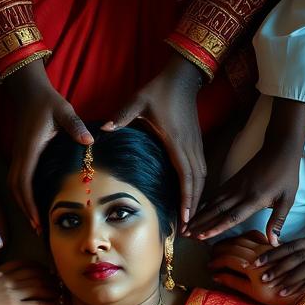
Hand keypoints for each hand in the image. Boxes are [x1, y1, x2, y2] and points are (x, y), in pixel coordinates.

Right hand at [0, 261, 58, 304]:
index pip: (24, 264)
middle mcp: (8, 280)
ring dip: (53, 290)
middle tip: (57, 282)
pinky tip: (56, 304)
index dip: (38, 266)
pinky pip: (38, 304)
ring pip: (40, 287)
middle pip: (36, 274)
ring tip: (59, 293)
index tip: (45, 270)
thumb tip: (5, 283)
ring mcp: (13, 294)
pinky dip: (50, 303)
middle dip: (49, 278)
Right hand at [4, 60, 91, 230]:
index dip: (29, 202)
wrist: (29, 91)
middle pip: (16, 190)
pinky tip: (33, 205)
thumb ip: (75, 125)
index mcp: (30, 150)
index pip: (24, 182)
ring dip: (23, 205)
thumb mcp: (63, 110)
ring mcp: (18, 156)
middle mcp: (20, 156)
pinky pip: (18, 180)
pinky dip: (24, 196)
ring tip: (35, 223)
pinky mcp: (20, 156)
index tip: (37, 219)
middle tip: (38, 230)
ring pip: (14, 187)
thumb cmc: (47, 102)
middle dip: (26, 210)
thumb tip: (89, 141)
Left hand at [103, 54, 206, 228]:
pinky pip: (200, 171)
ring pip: (201, 178)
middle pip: (196, 184)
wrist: (182, 78)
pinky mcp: (197, 144)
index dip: (186, 199)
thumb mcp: (138, 101)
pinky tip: (191, 197)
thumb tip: (103, 130)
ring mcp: (196, 146)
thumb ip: (121, 116)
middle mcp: (190, 148)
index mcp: (176, 142)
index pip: (185, 177)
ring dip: (197, 198)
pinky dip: (197, 187)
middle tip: (186, 227)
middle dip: (193, 206)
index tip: (184, 218)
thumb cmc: (159, 90)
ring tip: (190, 218)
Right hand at [188, 140, 302, 242]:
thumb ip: (277, 221)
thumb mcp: (287, 199)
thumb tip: (274, 243)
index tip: (202, 236)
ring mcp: (234, 186)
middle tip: (186, 234)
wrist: (279, 148)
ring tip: (186, 226)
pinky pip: (215, 195)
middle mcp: (240, 194)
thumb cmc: (285, 175)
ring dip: (199, 215)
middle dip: (200, 223)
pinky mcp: (232, 181)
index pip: (232, 217)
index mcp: (254, 199)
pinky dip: (204, 204)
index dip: (216, 227)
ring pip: (213, 203)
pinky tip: (196, 211)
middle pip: (216, 211)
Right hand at [207, 232, 302, 304]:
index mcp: (251, 265)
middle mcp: (258, 252)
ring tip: (222, 247)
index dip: (216, 261)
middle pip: (233, 245)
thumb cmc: (278, 296)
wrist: (303, 290)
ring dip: (230, 241)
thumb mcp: (253, 293)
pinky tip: (241, 242)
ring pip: (243, 238)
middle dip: (220, 249)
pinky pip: (255, 235)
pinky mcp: (273, 245)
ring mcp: (266, 247)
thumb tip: (216, 276)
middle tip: (211, 254)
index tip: (209, 265)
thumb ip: (233, 282)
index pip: (228, 258)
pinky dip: (244, 237)